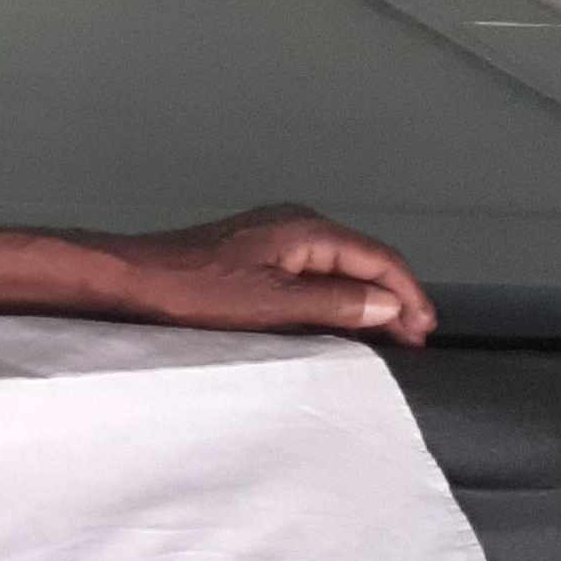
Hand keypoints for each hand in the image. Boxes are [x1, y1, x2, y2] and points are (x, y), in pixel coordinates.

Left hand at [104, 207, 436, 344]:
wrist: (136, 280)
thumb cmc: (196, 292)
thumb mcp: (274, 304)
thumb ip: (335, 303)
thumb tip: (387, 304)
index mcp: (307, 229)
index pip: (378, 258)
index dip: (407, 294)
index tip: (425, 329)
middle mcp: (297, 224)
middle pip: (364, 259)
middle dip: (393, 295)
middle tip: (416, 336)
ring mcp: (276, 236)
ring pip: (340, 265)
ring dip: (367, 297)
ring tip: (390, 332)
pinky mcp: (258, 253)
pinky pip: (314, 271)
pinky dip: (337, 294)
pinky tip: (342, 317)